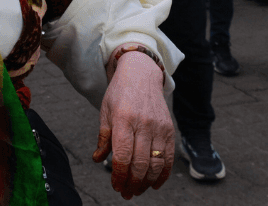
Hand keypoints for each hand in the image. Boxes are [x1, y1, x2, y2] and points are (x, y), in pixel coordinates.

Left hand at [92, 50, 172, 198]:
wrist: (141, 75)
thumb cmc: (119, 94)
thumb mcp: (105, 112)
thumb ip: (104, 137)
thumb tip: (97, 159)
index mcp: (124, 119)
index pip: (122, 155)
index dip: (119, 175)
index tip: (115, 185)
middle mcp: (143, 124)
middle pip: (140, 163)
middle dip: (132, 183)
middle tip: (125, 193)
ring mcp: (159, 127)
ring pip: (155, 164)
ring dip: (146, 183)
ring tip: (137, 190)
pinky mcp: (170, 130)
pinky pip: (168, 157)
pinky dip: (163, 174)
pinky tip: (154, 183)